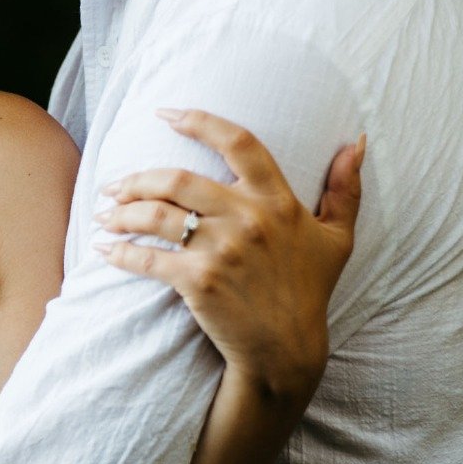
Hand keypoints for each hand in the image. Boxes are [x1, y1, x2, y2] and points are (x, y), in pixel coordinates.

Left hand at [95, 109, 364, 405]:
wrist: (287, 350)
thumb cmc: (310, 291)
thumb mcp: (337, 238)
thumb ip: (346, 188)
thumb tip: (358, 141)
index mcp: (277, 201)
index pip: (239, 142)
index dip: (199, 121)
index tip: (165, 113)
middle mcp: (249, 219)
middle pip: (177, 178)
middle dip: (137, 177)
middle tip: (114, 183)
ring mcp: (222, 250)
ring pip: (156, 215)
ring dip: (122, 211)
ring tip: (105, 212)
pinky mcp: (199, 282)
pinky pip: (148, 258)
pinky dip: (120, 252)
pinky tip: (104, 248)